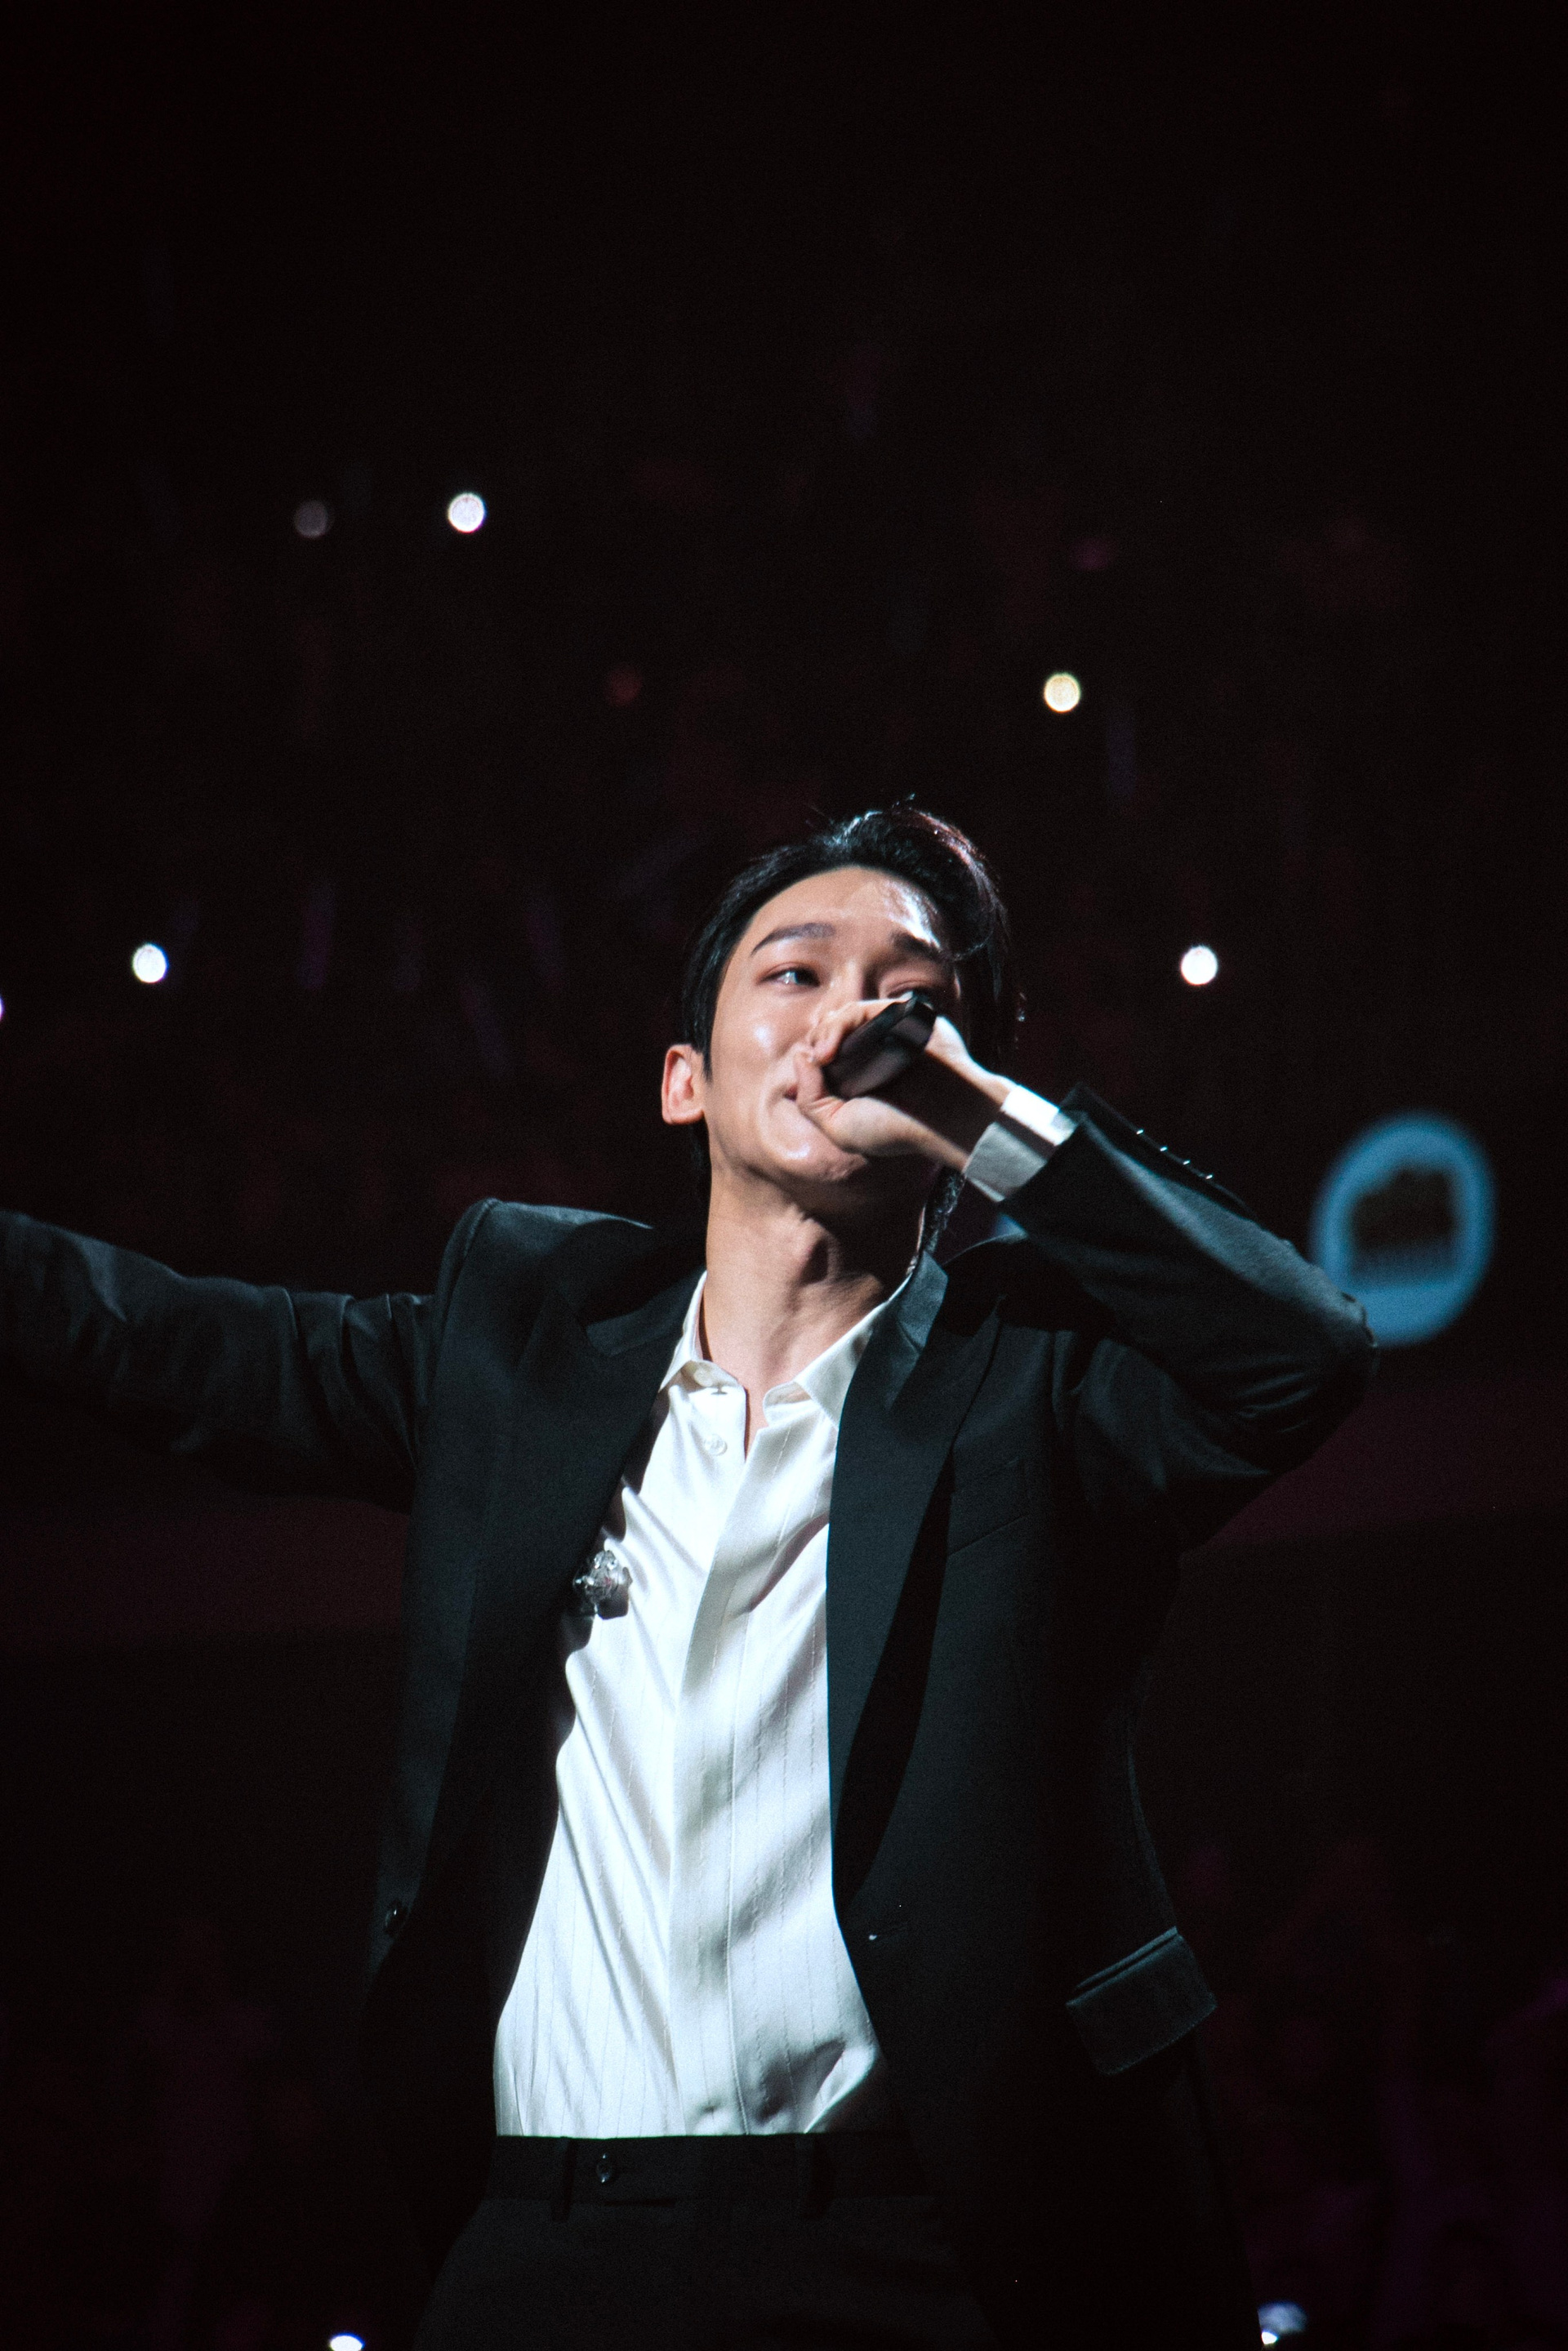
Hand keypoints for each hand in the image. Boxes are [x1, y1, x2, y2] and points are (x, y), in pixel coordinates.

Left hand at [791, 1000, 1010, 1170]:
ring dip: (827, 1032)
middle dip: (816, 1042)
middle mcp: (872, 1052)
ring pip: (843, 1017)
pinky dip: (843, 1024)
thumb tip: (799, 1057)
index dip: (809, 1060)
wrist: (944, 1118)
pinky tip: (834, 1049)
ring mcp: (888, 1033)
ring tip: (825, 1056)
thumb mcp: (839, 1127)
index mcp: (859, 1076)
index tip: (807, 1079)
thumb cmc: (896, 1128)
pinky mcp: (901, 1017)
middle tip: (819, 1062)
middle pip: (829, 1031)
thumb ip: (810, 1098)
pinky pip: (864, 1009)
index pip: (822, 1055)